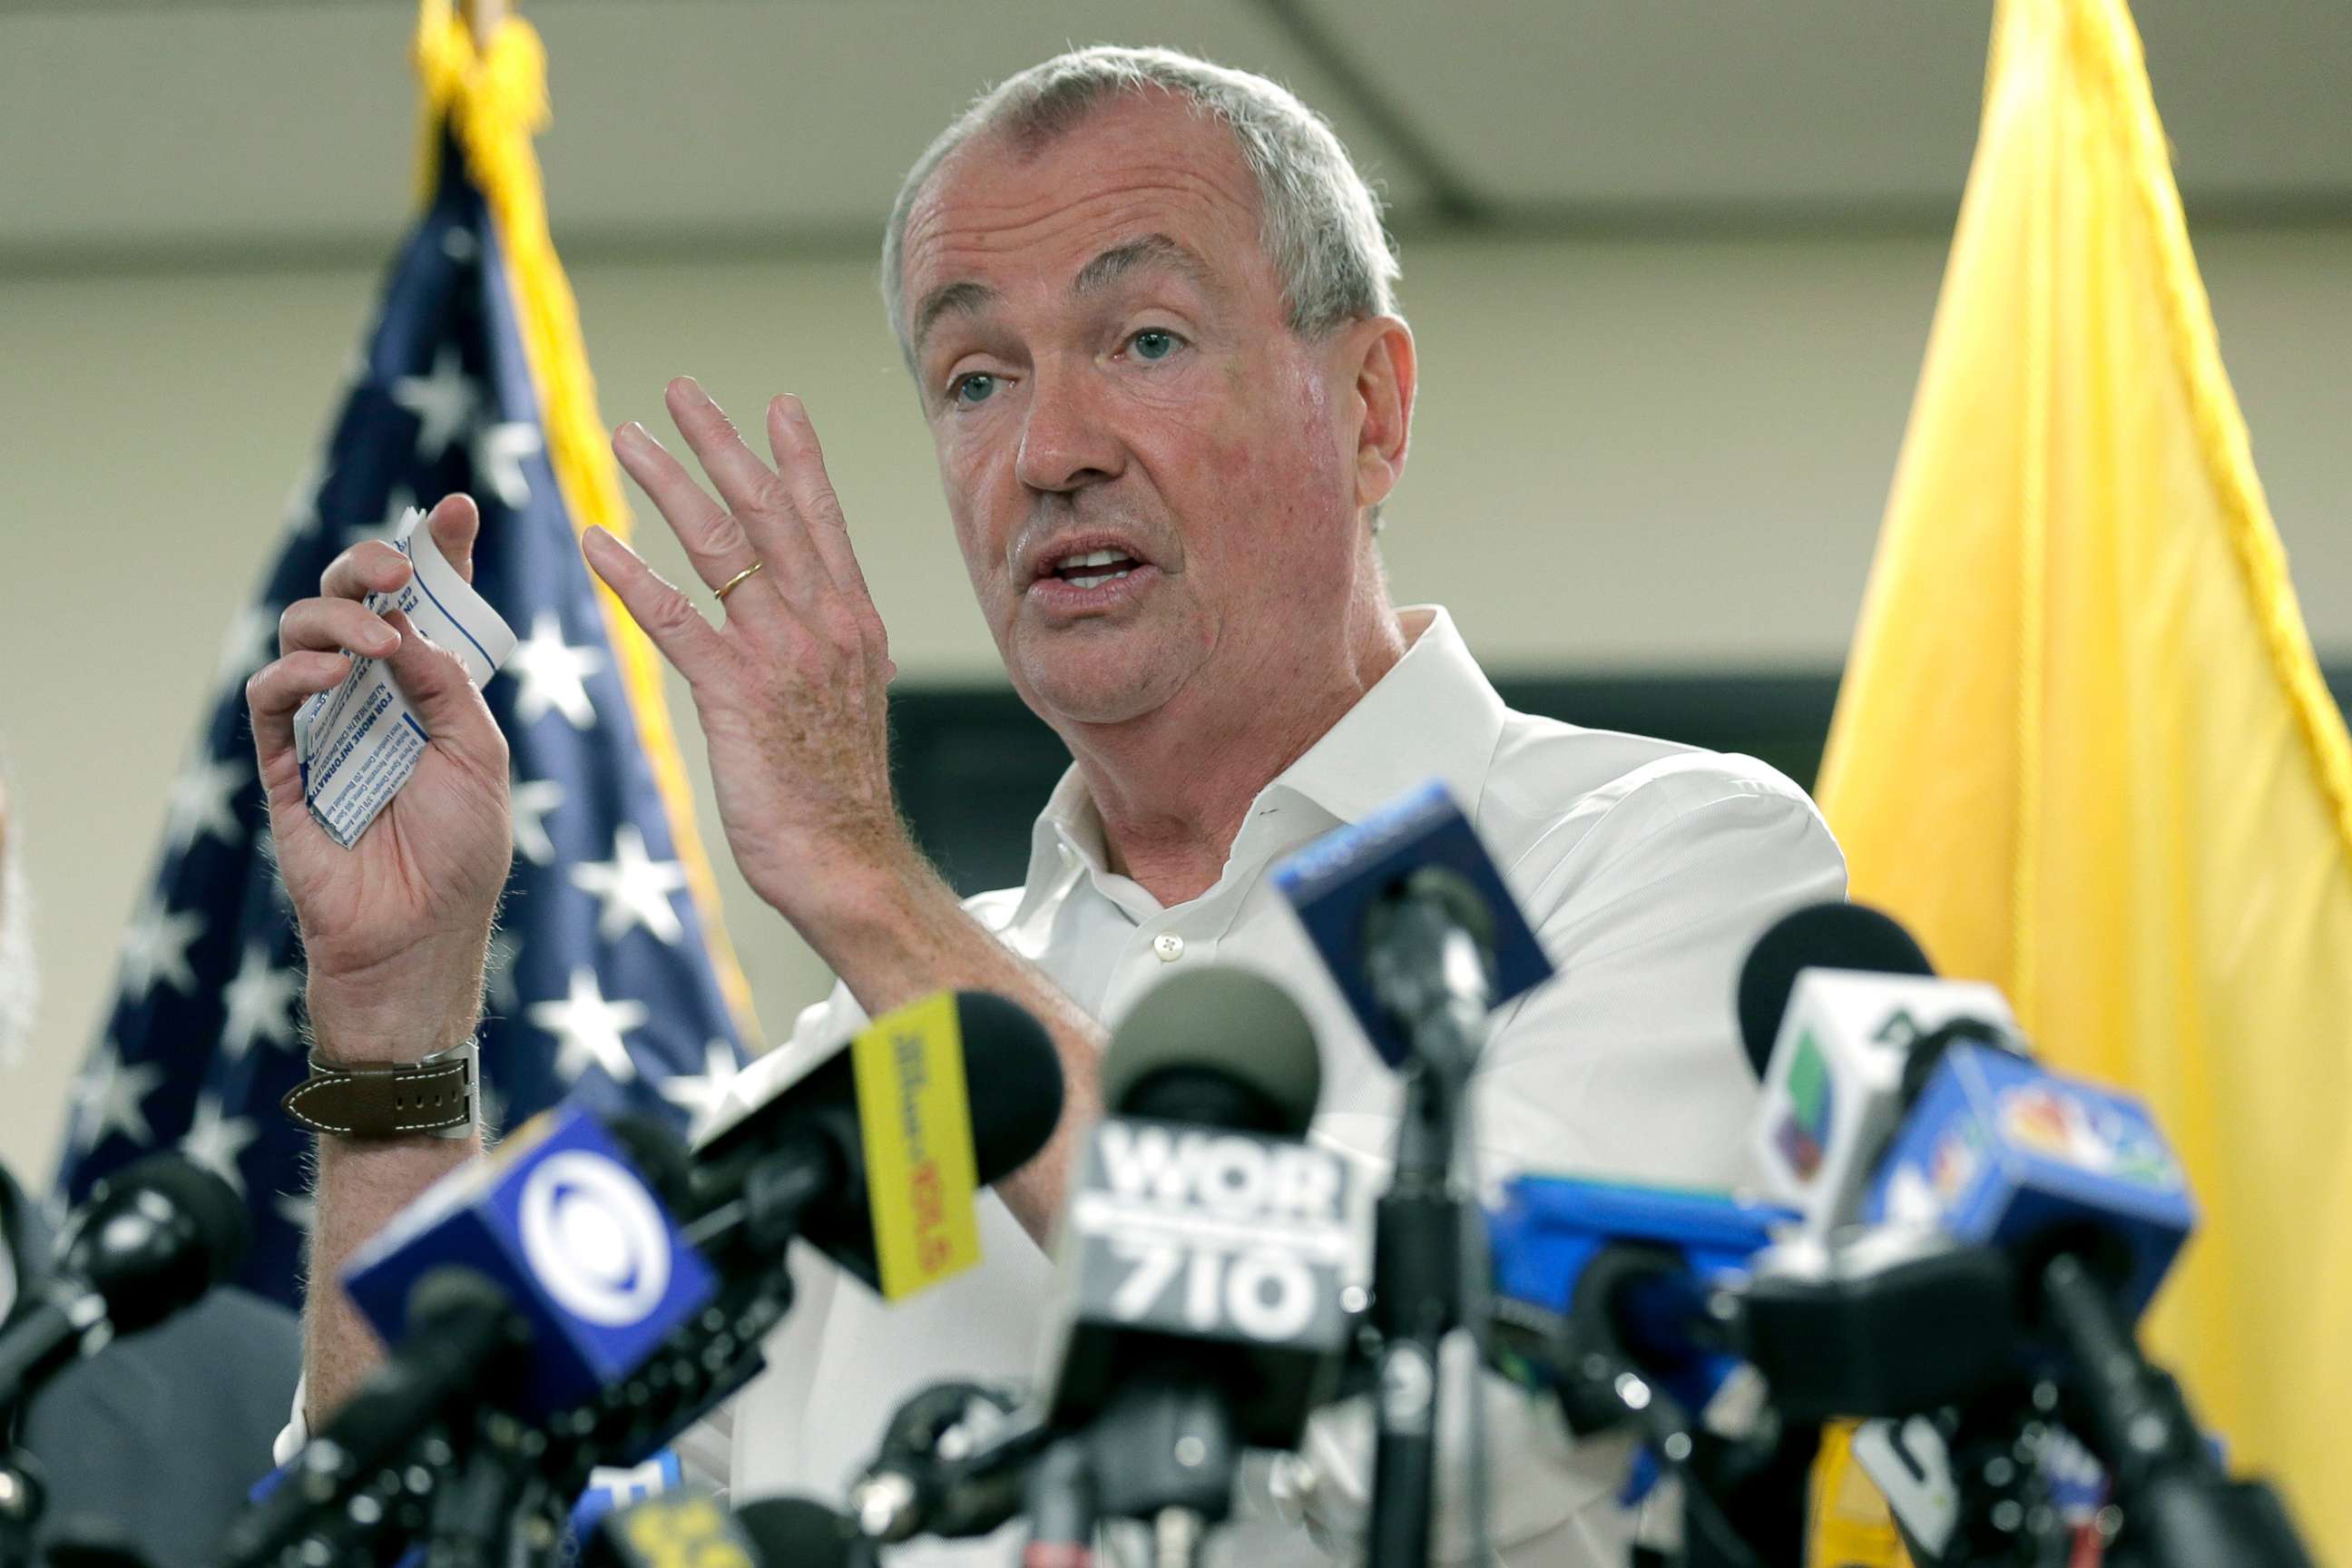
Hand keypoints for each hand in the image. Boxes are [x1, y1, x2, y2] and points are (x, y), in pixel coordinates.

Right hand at [247, 495, 511, 1056]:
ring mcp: (325, 725)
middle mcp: (375, 696)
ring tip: (374, 638)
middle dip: (371, 569)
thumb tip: (413, 628)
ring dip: (336, 619)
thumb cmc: (459, 857)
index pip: (428, 606)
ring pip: (303, 635)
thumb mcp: (479, 758)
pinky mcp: (282, 763)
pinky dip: (295, 673)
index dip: (437, 553)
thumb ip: (450, 687)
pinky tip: (331, 675)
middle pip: (354, 602)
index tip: (456, 507)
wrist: (420, 940)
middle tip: (397, 571)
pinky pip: (270, 699)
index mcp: (431, 690)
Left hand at [586, 378, 913, 939]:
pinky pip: (676, 618)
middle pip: (767, 511)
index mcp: (853, 624)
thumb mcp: (850, 707)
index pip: (822, 522)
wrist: (850, 862)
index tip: (779, 405)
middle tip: (683, 391)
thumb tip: (822, 635)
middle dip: (723, 444)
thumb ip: (831, 656)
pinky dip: (632, 573)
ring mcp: (784, 654)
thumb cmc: (840, 799)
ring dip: (670, 483)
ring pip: (720, 546)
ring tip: (627, 439)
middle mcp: (825, 623)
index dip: (799, 459)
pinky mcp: (739, 693)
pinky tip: (595, 540)